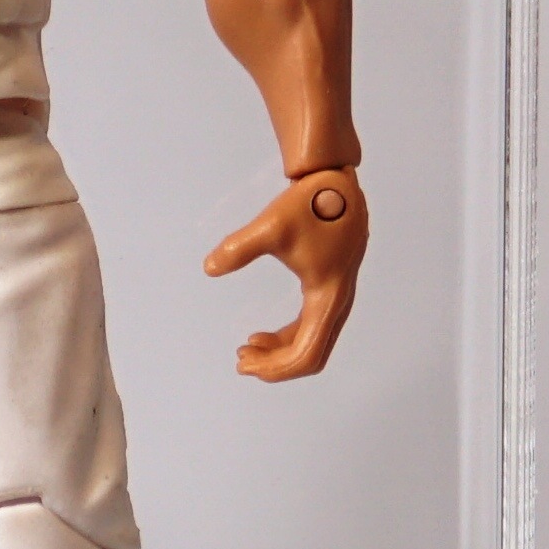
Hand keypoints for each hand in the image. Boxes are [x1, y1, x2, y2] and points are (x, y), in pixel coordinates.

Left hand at [203, 168, 367, 382]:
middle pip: (311, 355)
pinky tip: (261, 334)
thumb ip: (239, 248)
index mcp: (329, 298)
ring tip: (245, 349)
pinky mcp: (328, 286)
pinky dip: (287, 336)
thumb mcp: (272, 226)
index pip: (307, 354)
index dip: (276, 369)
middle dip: (275, 365)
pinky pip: (310, 325)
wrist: (334, 180)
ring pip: (312, 342)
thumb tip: (209, 267)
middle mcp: (338, 303)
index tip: (242, 362)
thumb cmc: (309, 203)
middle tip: (239, 361)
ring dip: (280, 352)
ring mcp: (336, 296)